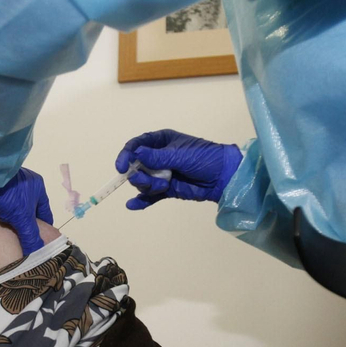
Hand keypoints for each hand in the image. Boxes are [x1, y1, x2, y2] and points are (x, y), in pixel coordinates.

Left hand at [0, 168, 53, 255]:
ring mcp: (11, 182)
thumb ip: (30, 236)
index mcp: (39, 188)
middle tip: (22, 239)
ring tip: (9, 232)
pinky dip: (2, 211)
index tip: (38, 241)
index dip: (42, 228)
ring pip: (16, 206)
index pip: (45, 213)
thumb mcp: (22, 218)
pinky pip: (4, 202)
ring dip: (13, 217)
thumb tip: (38, 252)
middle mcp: (27, 183)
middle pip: (30, 210)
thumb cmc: (8, 195)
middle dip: (26, 223)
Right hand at [115, 130, 242, 209]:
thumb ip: (157, 157)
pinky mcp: (168, 189)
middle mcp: (159, 157)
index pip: (137, 145)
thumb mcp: (180, 155)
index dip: (126, 155)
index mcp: (162, 141)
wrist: (224, 177)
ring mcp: (163, 174)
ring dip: (148, 185)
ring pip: (143, 182)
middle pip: (136, 166)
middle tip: (145, 179)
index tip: (121, 167)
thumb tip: (135, 153)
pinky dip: (142, 201)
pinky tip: (132, 205)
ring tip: (162, 186)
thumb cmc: (205, 158)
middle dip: (138, 174)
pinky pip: (151, 196)